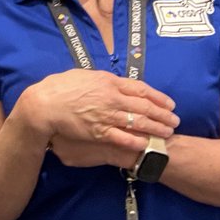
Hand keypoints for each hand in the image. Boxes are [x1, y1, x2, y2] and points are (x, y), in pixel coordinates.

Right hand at [21, 69, 177, 161]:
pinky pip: (123, 138)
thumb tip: (114, 81)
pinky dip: (137, 141)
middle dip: (162, 114)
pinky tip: (146, 144)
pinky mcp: (99, 132)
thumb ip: (102, 79)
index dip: (158, 96)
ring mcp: (106, 116)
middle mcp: (111, 98)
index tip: (169, 102)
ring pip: (138, 122)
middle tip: (175, 120)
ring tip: (168, 133)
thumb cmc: (60, 86)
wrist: (44, 104)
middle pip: (144, 106)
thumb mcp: (83, 75)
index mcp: (108, 82)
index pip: (140, 89)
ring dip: (156, 128)